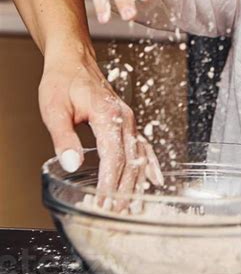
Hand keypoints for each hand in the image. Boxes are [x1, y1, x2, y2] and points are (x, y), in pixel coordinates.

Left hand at [39, 50, 162, 206]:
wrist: (73, 59)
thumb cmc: (63, 79)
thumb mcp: (54, 108)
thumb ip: (64, 137)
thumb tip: (72, 163)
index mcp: (107, 113)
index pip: (113, 155)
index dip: (109, 182)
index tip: (103, 202)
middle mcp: (124, 117)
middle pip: (130, 160)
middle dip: (124, 190)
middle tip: (115, 213)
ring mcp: (128, 120)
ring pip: (138, 155)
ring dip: (136, 183)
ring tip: (132, 207)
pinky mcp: (126, 122)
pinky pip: (143, 146)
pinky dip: (149, 164)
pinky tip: (153, 180)